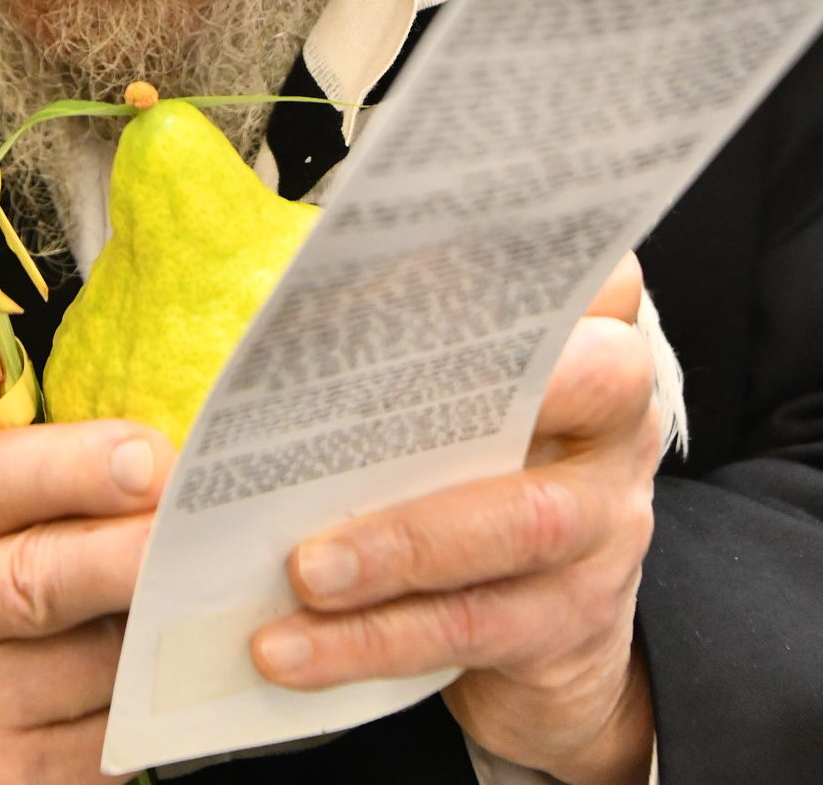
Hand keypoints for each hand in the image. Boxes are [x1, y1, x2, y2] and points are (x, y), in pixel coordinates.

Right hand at [0, 418, 173, 784]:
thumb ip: (10, 482)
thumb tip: (149, 463)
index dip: (73, 468)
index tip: (150, 458)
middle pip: (40, 580)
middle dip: (133, 548)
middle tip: (206, 521)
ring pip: (93, 661)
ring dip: (155, 621)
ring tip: (194, 582)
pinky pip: (108, 732)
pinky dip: (147, 693)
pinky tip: (160, 660)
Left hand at [250, 255, 658, 784]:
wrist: (545, 645)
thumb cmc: (469, 477)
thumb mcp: (455, 404)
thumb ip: (406, 345)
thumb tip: (279, 289)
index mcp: (589, 342)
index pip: (595, 271)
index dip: (522, 255)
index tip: (423, 248)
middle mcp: (617, 425)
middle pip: (596, 379)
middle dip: (482, 382)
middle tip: (365, 399)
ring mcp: (607, 527)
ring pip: (520, 524)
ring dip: (400, 545)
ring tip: (304, 569)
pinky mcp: (571, 624)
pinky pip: (471, 626)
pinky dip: (370, 640)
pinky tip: (290, 648)